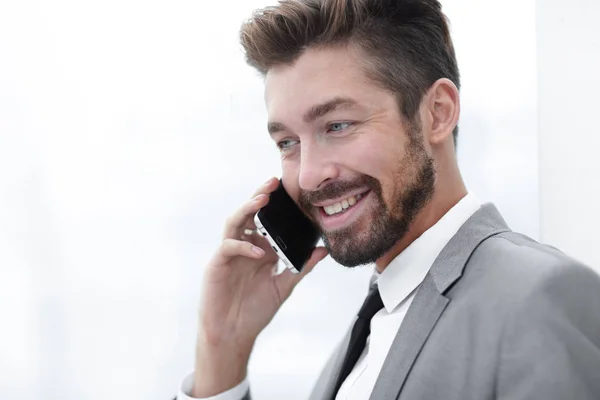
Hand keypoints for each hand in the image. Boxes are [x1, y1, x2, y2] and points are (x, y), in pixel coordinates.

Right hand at [192, 177, 327, 396]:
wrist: (234, 333)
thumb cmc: (256, 310)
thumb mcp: (285, 286)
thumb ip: (302, 267)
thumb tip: (323, 250)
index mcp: (260, 248)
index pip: (266, 220)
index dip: (276, 204)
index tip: (290, 189)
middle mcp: (244, 246)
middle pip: (249, 214)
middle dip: (260, 196)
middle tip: (273, 183)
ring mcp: (230, 253)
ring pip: (234, 222)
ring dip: (247, 209)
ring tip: (262, 200)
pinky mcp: (217, 264)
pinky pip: (228, 247)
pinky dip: (244, 246)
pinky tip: (259, 251)